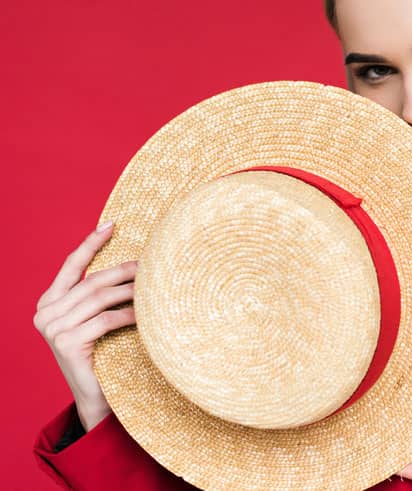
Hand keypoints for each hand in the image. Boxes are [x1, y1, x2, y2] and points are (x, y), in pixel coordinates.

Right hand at [33, 221, 137, 430]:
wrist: (97, 397)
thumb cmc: (104, 353)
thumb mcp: (96, 319)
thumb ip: (99, 295)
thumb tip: (133, 262)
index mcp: (49, 302)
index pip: (71, 266)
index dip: (90, 243)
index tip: (111, 224)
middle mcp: (45, 314)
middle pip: (91, 281)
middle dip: (123, 270)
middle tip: (151, 263)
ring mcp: (53, 329)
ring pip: (99, 298)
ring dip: (130, 291)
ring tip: (154, 286)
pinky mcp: (67, 344)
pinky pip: (105, 320)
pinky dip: (128, 315)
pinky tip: (146, 314)